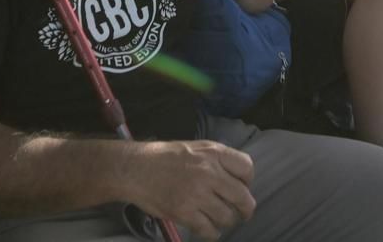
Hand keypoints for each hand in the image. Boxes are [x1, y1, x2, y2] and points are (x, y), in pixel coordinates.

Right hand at [126, 140, 256, 238]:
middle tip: (242, 213)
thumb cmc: (164, 157)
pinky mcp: (184, 213)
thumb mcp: (195, 148)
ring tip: (219, 219)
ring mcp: (197, 194)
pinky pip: (209, 230)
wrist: (135, 169)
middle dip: (245, 209)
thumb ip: (216, 160)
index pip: (247, 168)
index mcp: (213, 152)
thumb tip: (235, 179)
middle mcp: (209, 172)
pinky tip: (207, 229)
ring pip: (227, 217)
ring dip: (226, 222)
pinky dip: (211, 233)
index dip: (247, 181)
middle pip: (242, 197)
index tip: (242, 187)